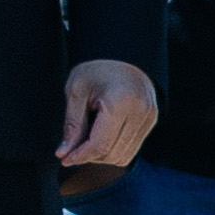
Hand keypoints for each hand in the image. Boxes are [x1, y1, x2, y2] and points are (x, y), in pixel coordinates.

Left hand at [57, 57, 157, 173]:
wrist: (125, 55)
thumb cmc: (97, 70)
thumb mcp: (77, 91)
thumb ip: (72, 124)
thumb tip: (64, 153)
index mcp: (120, 103)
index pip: (99, 144)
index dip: (79, 156)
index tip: (64, 158)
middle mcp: (140, 113)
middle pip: (111, 153)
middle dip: (89, 157)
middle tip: (72, 148)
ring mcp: (149, 119)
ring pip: (122, 156)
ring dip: (101, 156)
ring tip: (86, 142)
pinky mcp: (151, 122)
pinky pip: (131, 150)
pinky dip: (113, 151)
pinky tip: (101, 140)